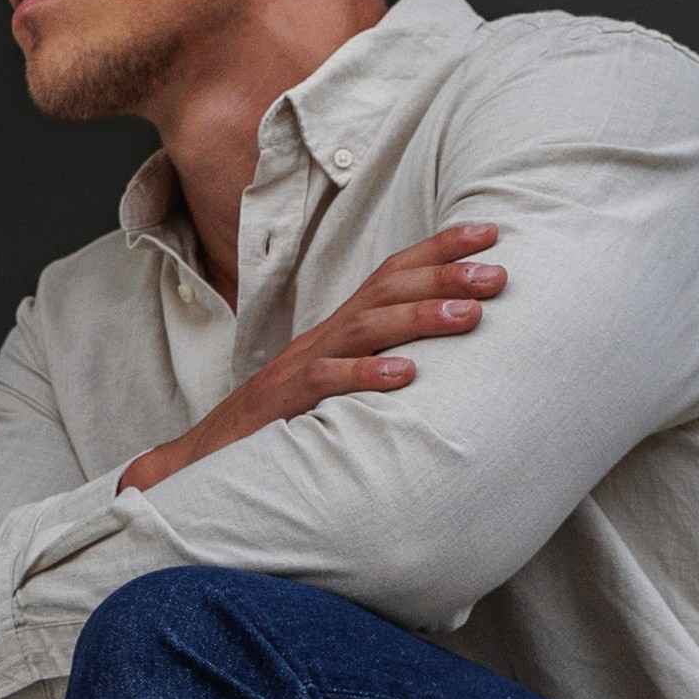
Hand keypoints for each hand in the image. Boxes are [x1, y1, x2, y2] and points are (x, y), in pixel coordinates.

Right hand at [116, 223, 500, 494]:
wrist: (201, 464)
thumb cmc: (278, 429)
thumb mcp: (334, 390)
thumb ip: (376, 367)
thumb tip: (442, 359)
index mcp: (336, 332)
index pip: (390, 275)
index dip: (438, 250)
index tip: (489, 234)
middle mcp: (320, 339)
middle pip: (384, 290)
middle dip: (443, 275)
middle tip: (497, 273)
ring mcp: (297, 369)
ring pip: (363, 328)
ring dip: (419, 317)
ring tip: (469, 315)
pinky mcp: (279, 406)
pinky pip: (324, 383)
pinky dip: (364, 375)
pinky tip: (404, 375)